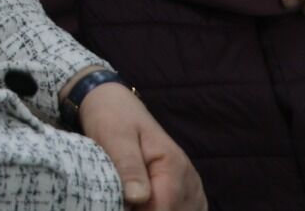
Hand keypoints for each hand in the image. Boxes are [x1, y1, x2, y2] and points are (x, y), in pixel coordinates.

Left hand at [75, 80, 204, 209]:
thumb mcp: (114, 137)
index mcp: (174, 167)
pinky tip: (145, 203)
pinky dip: (165, 209)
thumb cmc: (112, 118)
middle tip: (120, 199)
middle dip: (144, 210)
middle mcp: (190, 180)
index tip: (118, 205)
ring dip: (155, 208)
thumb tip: (138, 198)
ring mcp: (192, 188)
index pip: (162, 209)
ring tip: (130, 198)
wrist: (117, 105)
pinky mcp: (188, 193)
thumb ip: (128, 167)